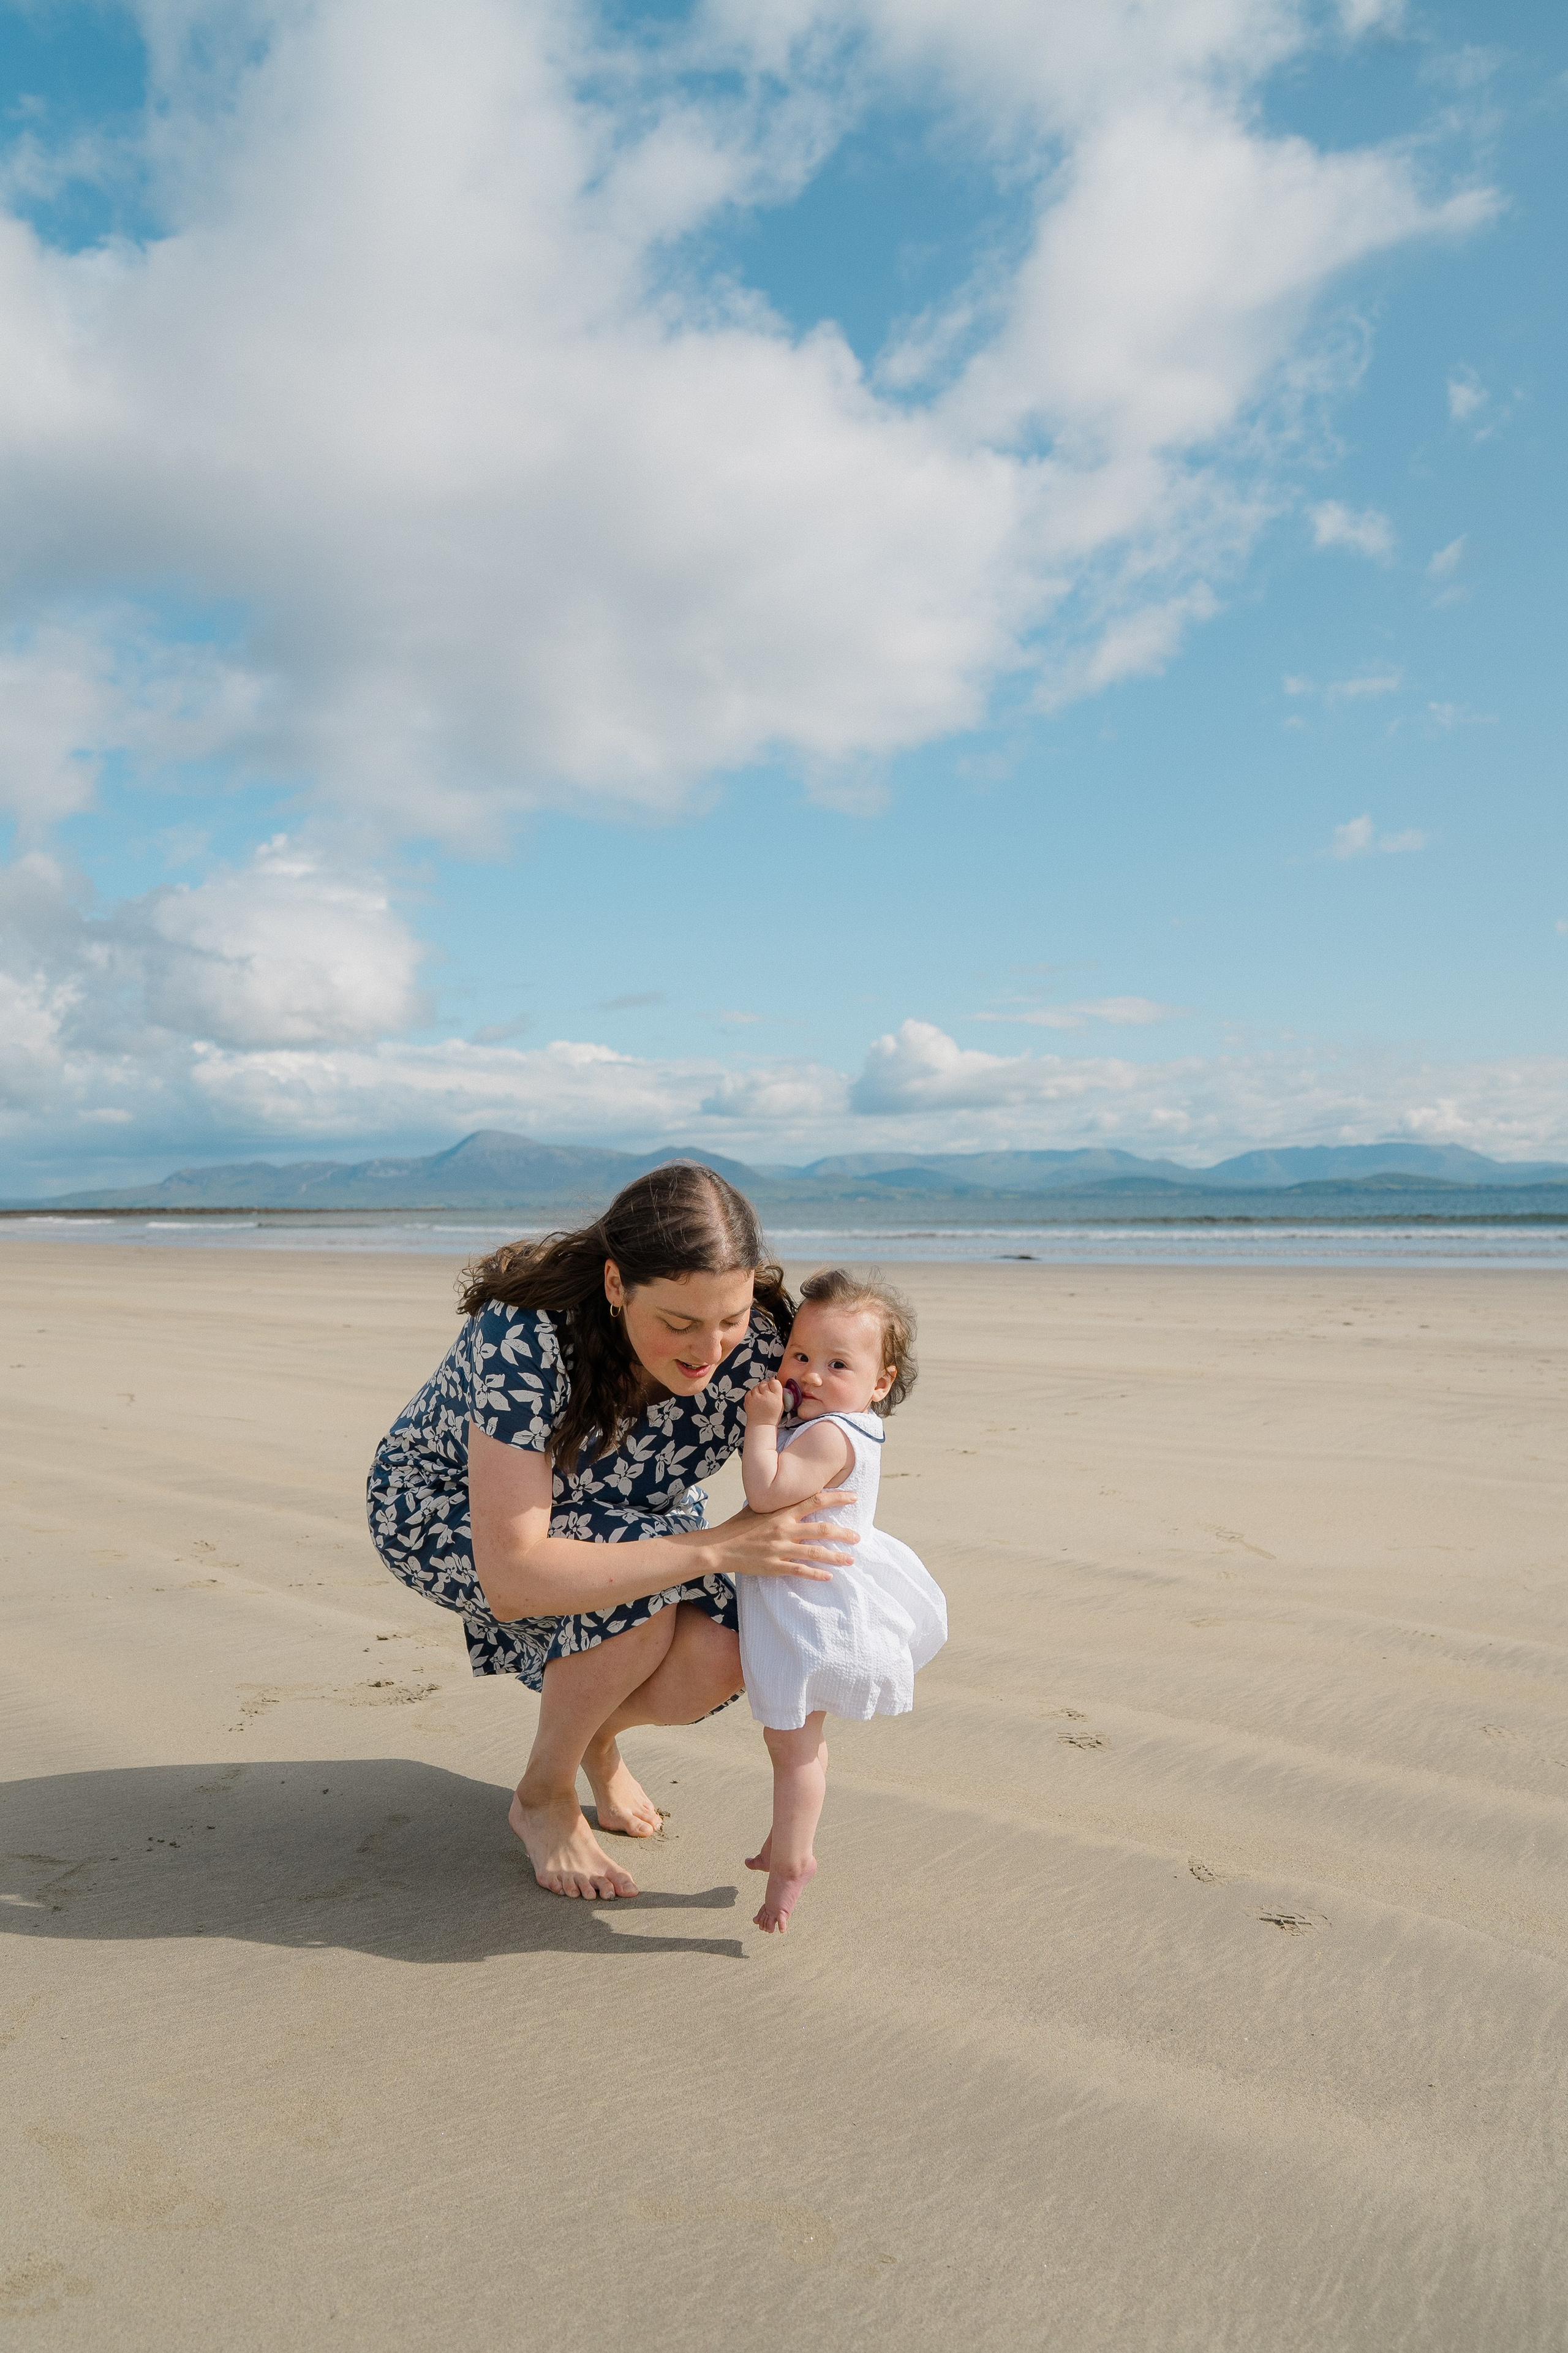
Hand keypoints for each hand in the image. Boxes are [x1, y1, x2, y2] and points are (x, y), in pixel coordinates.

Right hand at [710, 1490, 858, 1581]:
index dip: (837, 1498)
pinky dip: (816, 1574)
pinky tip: (829, 1576)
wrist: (720, 1547)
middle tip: (857, 1537)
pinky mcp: (775, 1566)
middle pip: (822, 1529)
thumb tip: (792, 1495)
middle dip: (843, 1533)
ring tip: (850, 1560)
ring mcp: (781, 1549)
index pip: (815, 1501)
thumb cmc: (738, 1526)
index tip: (854, 1498)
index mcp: (782, 1512)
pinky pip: (800, 1571)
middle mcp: (785, 1529)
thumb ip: (777, 1504)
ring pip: (815, 1553)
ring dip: (836, 1556)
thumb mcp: (758, 1508)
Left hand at [744, 1376, 785, 1426]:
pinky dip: (752, 1395)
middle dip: (765, 1387)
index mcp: (777, 1397)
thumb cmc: (771, 1416)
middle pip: (764, 1383)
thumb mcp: (781, 1404)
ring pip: (756, 1386)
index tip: (772, 1385)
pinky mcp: (748, 1400)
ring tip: (760, 1399)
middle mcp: (766, 1396)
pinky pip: (749, 1391)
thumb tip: (773, 1380)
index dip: (773, 1383)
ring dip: (758, 1391)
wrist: (761, 1425)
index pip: (774, 1382)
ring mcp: (756, 1397)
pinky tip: (755, 1401)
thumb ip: (778, 1392)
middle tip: (766, 1394)